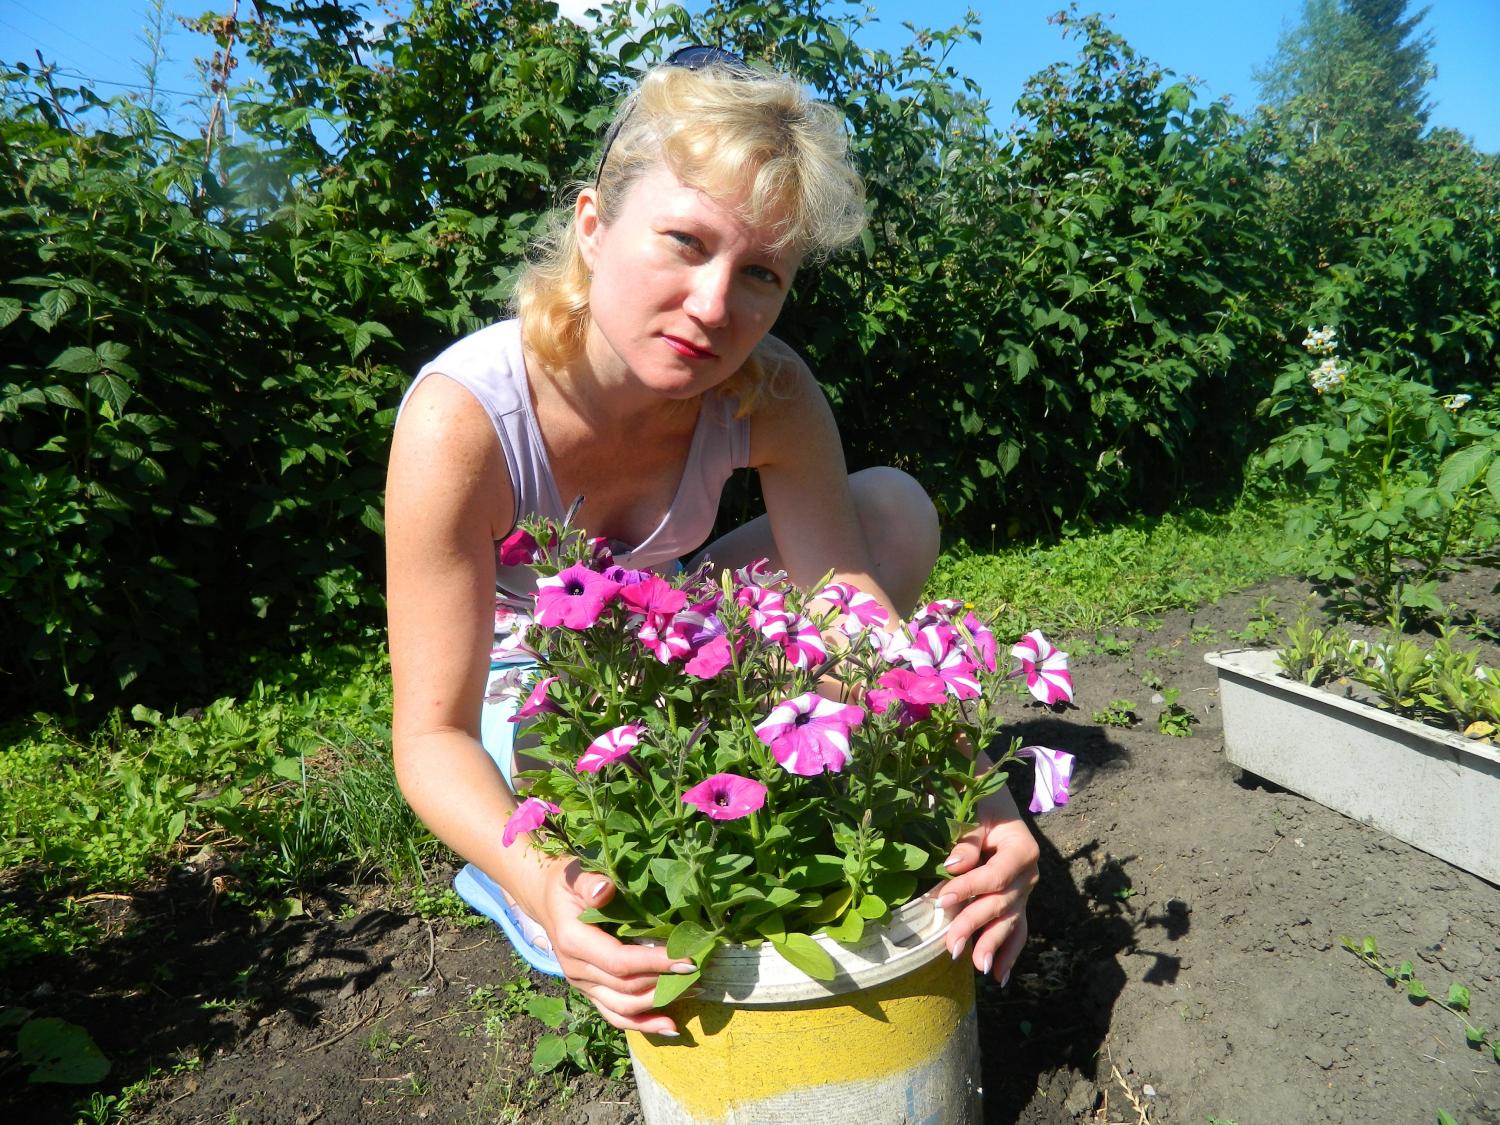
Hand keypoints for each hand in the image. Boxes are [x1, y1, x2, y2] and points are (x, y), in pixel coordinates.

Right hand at [535, 858, 696, 1034]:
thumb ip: (588, 882)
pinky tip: (669, 1028)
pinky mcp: (592, 992)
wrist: (547, 901)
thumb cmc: (567, 885)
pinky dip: (643, 1025)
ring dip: (658, 1005)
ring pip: (622, 1008)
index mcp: (573, 942)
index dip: (653, 963)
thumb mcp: (574, 875)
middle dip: (663, 983)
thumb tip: (604, 889)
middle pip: (625, 988)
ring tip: (692, 992)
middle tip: (698, 972)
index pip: (619, 961)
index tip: (686, 960)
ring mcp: (583, 985)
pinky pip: (616, 1016)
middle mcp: (577, 970)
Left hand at [933, 787, 1040, 982]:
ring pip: (1010, 922)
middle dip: (975, 925)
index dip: (968, 888)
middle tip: (951, 946)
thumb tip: (952, 867)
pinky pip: (1016, 930)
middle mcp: (1029, 875)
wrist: (994, 803)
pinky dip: (1008, 952)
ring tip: (979, 967)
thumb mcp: (974, 817)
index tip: (940, 899)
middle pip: (1001, 904)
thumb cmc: (981, 807)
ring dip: (994, 946)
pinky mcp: (1017, 903)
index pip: (995, 877)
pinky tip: (998, 977)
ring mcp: (1025, 892)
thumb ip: (966, 843)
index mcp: (1022, 850)